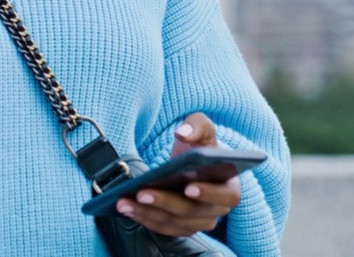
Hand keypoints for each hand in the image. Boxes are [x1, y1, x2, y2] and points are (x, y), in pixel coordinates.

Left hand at [115, 113, 241, 236]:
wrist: (192, 163)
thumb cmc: (200, 146)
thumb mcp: (202, 129)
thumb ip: (197, 126)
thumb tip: (183, 133)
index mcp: (230, 187)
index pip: (225, 196)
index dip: (208, 193)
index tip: (188, 187)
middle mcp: (218, 209)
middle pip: (192, 211)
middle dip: (164, 202)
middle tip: (141, 193)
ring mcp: (200, 221)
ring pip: (174, 222)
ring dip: (148, 213)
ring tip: (124, 202)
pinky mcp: (182, 227)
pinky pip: (163, 228)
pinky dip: (144, 219)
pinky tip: (127, 208)